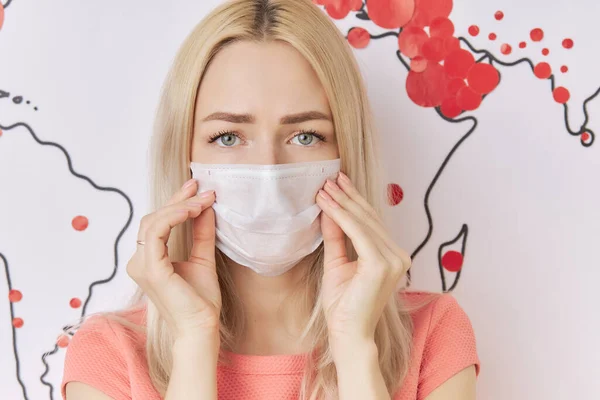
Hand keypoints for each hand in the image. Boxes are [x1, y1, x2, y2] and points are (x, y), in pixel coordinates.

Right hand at [126, 178, 221, 341]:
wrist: (201, 326)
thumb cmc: (200, 300)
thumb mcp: (203, 258)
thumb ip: (202, 234)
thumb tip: (205, 208)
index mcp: (149, 260)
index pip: (159, 223)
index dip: (176, 202)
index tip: (196, 187)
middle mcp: (139, 261)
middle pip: (154, 218)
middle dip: (179, 200)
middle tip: (201, 188)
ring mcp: (141, 265)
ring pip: (154, 222)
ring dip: (180, 207)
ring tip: (203, 201)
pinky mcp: (150, 268)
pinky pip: (156, 232)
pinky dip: (174, 217)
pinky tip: (192, 211)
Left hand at [316, 173, 410, 351]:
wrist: (348, 333)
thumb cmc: (344, 305)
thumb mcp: (337, 263)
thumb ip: (336, 237)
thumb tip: (328, 210)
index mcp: (392, 256)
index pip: (371, 222)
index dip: (354, 201)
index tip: (337, 183)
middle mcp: (398, 256)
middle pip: (369, 219)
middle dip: (347, 197)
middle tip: (329, 179)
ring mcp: (394, 260)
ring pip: (363, 223)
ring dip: (342, 203)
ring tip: (323, 189)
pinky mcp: (382, 264)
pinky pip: (358, 233)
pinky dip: (342, 216)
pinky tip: (328, 204)